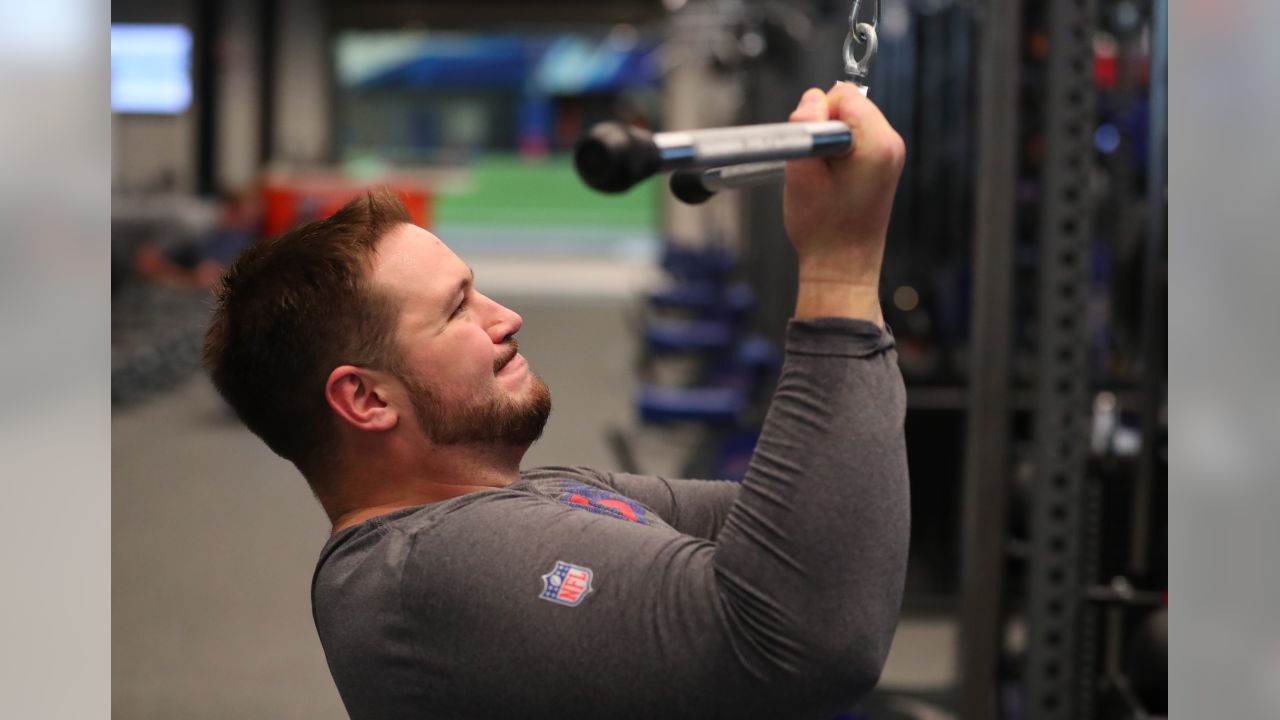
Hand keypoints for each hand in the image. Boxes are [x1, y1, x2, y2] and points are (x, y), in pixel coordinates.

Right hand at [784, 83, 904, 290]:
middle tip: (816, 167)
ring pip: (849, 119)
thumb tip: (811, 99)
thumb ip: (805, 129)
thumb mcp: (802, 175)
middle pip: (849, 103)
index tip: (810, 149)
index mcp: (878, 144)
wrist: (843, 266)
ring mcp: (891, 153)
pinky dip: (838, 148)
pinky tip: (833, 178)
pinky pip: (855, 136)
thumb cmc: (822, 229)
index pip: (843, 96)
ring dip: (829, 139)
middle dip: (824, 125)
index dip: (817, 115)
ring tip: (824, 177)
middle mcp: (891, 144)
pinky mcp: (884, 162)